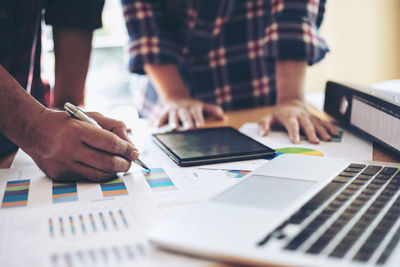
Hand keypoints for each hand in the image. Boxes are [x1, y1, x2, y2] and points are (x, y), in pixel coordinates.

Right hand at [22, 109, 138, 180]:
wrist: (34, 131)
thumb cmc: (67, 123)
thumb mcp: (90, 116)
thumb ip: (114, 127)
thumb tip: (132, 147)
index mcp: (77, 129)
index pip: (111, 143)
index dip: (127, 149)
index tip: (134, 152)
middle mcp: (69, 148)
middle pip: (107, 162)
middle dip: (124, 163)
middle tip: (130, 162)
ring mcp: (63, 164)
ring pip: (99, 174)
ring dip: (115, 172)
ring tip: (120, 166)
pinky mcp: (60, 175)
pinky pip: (87, 178)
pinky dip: (100, 174)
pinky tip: (104, 168)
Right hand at [156, 97, 223, 129]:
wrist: (176, 97)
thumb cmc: (192, 106)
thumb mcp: (203, 106)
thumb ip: (214, 111)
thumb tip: (225, 118)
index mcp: (194, 106)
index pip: (197, 113)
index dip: (199, 119)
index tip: (201, 126)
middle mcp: (183, 108)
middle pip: (185, 115)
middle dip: (187, 121)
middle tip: (189, 128)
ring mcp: (173, 110)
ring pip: (172, 116)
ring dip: (173, 121)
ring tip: (174, 128)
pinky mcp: (164, 112)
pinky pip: (161, 117)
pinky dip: (159, 123)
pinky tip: (157, 128)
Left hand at [258, 100, 337, 143]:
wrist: (291, 101)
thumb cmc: (279, 113)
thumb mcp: (268, 117)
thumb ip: (263, 125)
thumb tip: (262, 133)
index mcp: (289, 116)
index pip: (291, 125)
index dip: (293, 133)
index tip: (295, 141)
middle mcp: (301, 116)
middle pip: (306, 125)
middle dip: (311, 133)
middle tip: (315, 142)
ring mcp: (309, 117)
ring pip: (317, 124)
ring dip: (323, 131)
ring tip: (327, 139)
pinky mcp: (315, 118)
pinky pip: (324, 122)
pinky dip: (330, 128)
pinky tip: (335, 134)